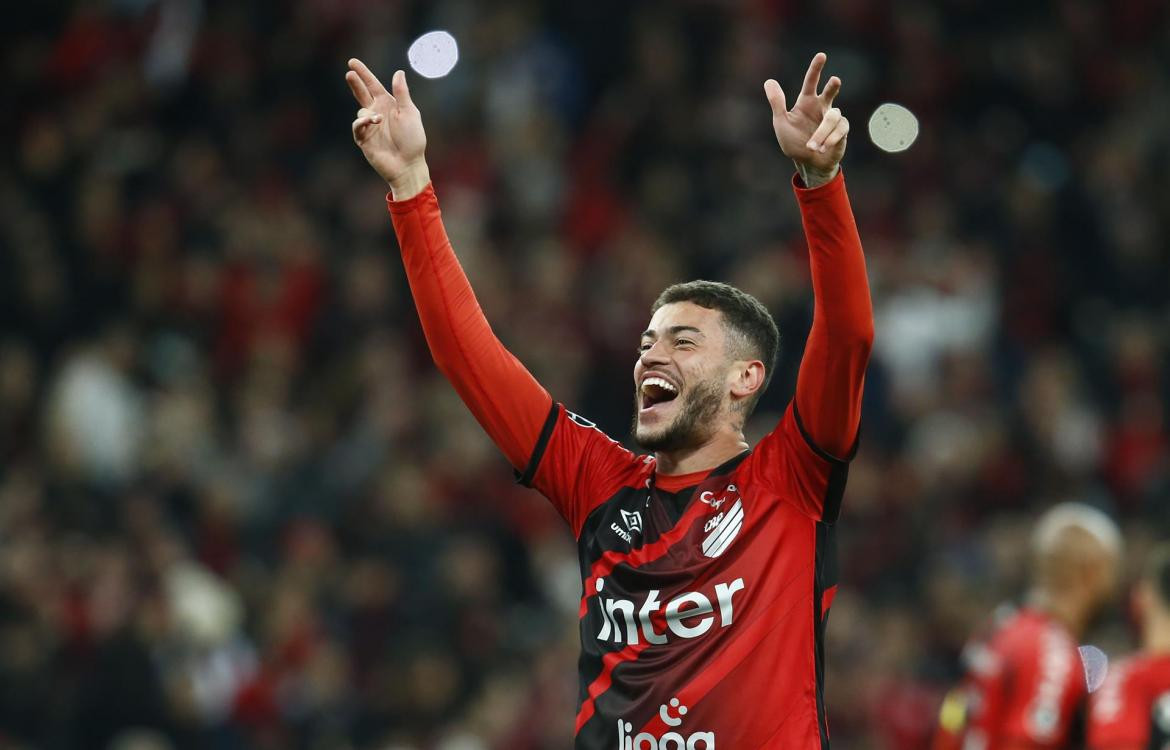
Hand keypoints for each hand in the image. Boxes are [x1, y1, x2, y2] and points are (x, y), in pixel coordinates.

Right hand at [346, 59, 429, 198]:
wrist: (408, 165)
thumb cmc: (413, 140)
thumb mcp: (409, 113)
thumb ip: (402, 93)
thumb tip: (398, 72)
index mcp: (389, 104)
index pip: (373, 85)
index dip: (363, 74)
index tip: (352, 62)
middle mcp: (377, 113)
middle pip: (361, 94)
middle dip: (355, 83)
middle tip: (349, 73)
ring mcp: (370, 126)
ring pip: (361, 111)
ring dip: (369, 113)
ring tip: (379, 120)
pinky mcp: (363, 139)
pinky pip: (357, 126)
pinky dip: (363, 122)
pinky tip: (372, 122)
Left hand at [764, 53, 848, 187]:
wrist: (808, 163)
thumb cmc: (794, 142)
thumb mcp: (782, 122)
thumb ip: (777, 103)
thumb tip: (769, 81)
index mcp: (806, 102)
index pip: (811, 82)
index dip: (816, 69)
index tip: (822, 56)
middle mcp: (822, 107)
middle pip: (830, 91)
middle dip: (833, 86)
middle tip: (835, 80)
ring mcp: (833, 118)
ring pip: (832, 117)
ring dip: (821, 133)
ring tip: (812, 146)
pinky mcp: (842, 130)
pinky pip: (839, 129)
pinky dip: (829, 139)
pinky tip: (821, 148)